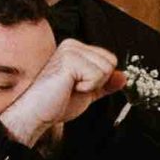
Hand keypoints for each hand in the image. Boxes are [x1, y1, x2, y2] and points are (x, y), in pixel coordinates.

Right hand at [0, 38, 124, 144]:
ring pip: (106, 69)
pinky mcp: (69, 59)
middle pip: (111, 62)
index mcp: (75, 49)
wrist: (36, 113)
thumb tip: (123, 77)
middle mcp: (72, 45)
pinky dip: (87, 87)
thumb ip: (104, 84)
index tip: (79, 87)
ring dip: (92, 85)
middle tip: (74, 88)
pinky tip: (68, 88)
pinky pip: (97, 75)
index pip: (109, 59)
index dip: (101, 80)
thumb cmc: (55, 103)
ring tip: (70, 87)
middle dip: (98, 82)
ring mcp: (70, 50)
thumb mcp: (87, 92)